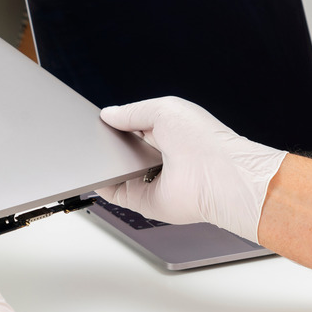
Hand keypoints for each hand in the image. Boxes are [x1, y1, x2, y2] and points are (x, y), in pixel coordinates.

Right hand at [97, 96, 286, 242]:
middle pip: (123, 149)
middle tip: (94, 135)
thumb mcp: (164, 109)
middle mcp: (160, 158)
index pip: (136, 126)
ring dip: (102, 162)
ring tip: (92, 150)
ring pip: (116, 170)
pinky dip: (100, 183)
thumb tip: (108, 114)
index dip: (118, 121)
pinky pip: (114, 192)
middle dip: (107, 141)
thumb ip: (132, 111)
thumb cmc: (205, 141)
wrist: (219, 178)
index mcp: (169, 132)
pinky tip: (93, 171)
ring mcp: (150, 181)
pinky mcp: (143, 202)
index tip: (101, 118)